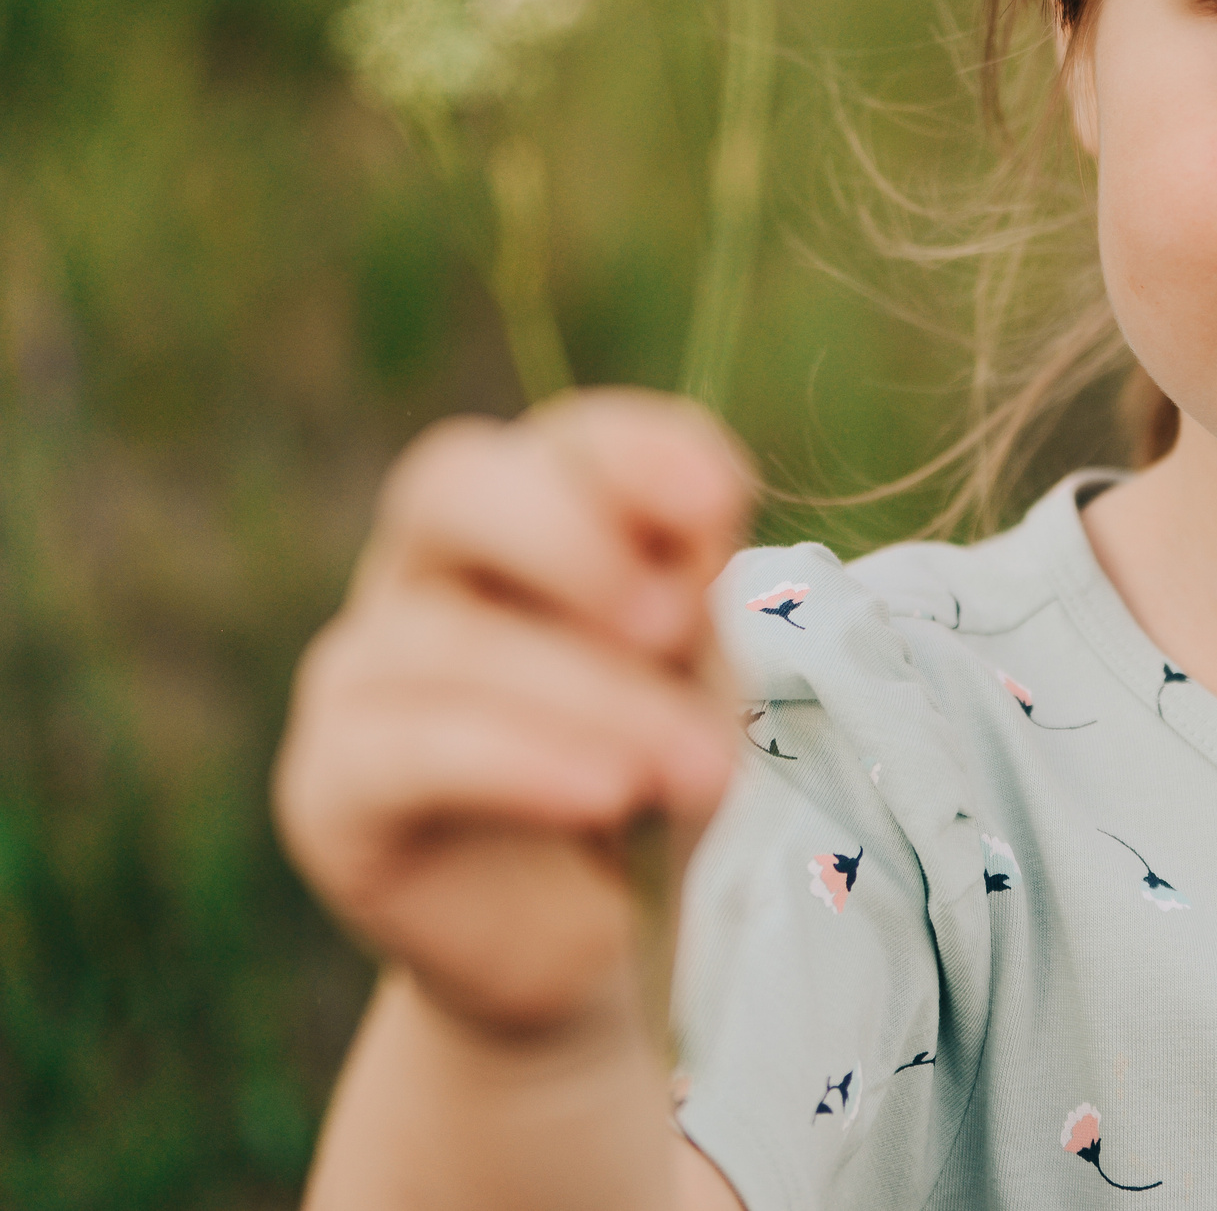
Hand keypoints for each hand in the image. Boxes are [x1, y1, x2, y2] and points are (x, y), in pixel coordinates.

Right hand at [275, 388, 750, 1040]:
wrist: (604, 945)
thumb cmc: (665, 780)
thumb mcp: (705, 680)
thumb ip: (697, 600)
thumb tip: (704, 522)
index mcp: (536, 515)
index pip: (566, 440)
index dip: (636, 450)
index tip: (719, 498)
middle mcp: (431, 570)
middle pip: (450, 483)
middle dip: (566, 536)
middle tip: (672, 620)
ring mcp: (364, 670)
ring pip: (450, 641)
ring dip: (594, 700)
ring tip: (702, 768)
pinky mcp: (330, 785)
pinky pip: (410, 751)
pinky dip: (519, 764)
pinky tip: (606, 793)